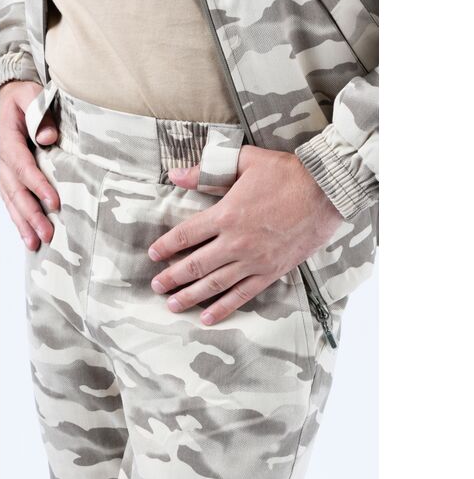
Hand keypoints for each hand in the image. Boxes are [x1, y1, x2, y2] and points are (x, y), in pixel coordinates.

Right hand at [0, 80, 59, 250]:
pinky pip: (9, 199)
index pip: (22, 165)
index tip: (54, 203)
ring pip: (10, 199)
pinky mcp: (3, 175)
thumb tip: (49, 138)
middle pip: (14, 189)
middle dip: (30, 214)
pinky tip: (27, 234)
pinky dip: (18, 217)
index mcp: (5, 137)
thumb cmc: (21, 98)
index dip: (37, 185)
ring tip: (36, 244)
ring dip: (22, 222)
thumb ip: (41, 114)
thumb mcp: (31, 96)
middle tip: (46, 235)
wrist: (2, 98)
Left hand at [148, 146, 342, 324]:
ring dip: (190, 296)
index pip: (185, 235)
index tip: (153, 255)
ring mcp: (253, 261)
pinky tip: (208, 317)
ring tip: (172, 305)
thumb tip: (175, 174)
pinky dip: (224, 307)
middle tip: (156, 287)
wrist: (325, 191)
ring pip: (214, 284)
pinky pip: (242, 295)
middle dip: (171, 277)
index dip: (165, 246)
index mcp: (225, 215)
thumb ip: (207, 170)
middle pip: (194, 264)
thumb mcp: (244, 161)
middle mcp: (235, 242)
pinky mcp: (270, 272)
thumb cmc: (285, 173)